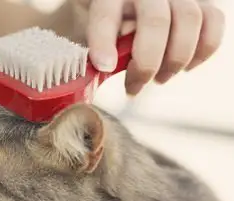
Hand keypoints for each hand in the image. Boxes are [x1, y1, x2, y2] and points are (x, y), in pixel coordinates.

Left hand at [73, 0, 225, 94]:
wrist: (127, 9)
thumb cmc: (109, 25)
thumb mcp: (95, 34)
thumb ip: (101, 47)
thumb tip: (108, 68)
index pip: (106, 14)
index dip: (104, 42)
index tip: (104, 66)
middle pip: (156, 21)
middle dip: (147, 62)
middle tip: (135, 85)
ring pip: (190, 20)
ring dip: (176, 59)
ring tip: (160, 78)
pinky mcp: (201, 2)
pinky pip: (213, 22)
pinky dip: (203, 50)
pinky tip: (185, 67)